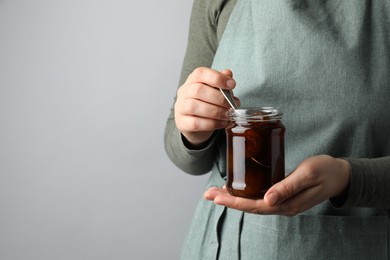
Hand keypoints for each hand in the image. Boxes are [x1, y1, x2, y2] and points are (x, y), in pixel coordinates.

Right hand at [174, 67, 239, 146]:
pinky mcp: (182, 122)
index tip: (232, 84)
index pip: (200, 73)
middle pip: (198, 90)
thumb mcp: (215, 90)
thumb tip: (228, 74)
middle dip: (219, 98)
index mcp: (193, 80)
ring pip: (194, 106)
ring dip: (215, 112)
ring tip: (228, 115)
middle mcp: (184, 92)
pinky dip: (211, 123)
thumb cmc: (206, 103)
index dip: (217, 78)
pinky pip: (195, 123)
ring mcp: (181, 107)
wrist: (194, 122)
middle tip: (231, 105)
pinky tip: (222, 123)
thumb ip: (222, 82)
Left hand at [204, 155, 350, 215]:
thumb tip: (267, 200)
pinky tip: (238, 188)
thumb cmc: (325, 171)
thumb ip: (287, 187)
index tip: (216, 198)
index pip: (254, 206)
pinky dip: (246, 193)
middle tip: (208, 194)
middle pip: (249, 206)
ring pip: (253, 202)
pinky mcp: (282, 195)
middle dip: (228, 200)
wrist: (341, 174)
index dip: (234, 203)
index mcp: (286, 204)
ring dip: (234, 198)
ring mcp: (282, 202)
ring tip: (216, 191)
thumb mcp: (307, 175)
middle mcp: (282, 206)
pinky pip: (260, 197)